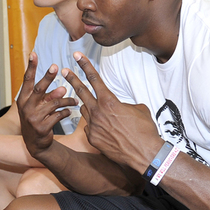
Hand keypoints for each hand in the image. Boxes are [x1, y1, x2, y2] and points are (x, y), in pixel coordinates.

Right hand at [17, 53, 78, 158]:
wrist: (36, 144)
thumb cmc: (38, 119)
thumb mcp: (39, 106)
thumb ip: (49, 96)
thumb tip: (63, 88)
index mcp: (23, 99)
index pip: (27, 80)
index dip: (31, 67)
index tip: (34, 53)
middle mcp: (26, 107)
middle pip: (39, 88)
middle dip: (48, 77)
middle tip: (56, 66)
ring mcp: (33, 118)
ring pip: (54, 103)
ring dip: (67, 100)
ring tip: (75, 101)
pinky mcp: (42, 127)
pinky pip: (59, 115)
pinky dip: (66, 112)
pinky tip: (70, 111)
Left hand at [62, 52, 161, 172]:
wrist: (143, 154)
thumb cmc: (144, 130)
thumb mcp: (138, 109)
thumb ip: (124, 104)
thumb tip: (120, 106)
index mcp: (109, 101)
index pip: (94, 78)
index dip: (85, 65)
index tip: (77, 56)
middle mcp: (98, 112)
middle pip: (81, 91)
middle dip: (72, 79)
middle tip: (64, 71)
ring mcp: (93, 126)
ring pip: (85, 110)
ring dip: (89, 107)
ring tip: (100, 111)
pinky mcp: (92, 138)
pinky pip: (90, 127)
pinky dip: (96, 125)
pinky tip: (107, 131)